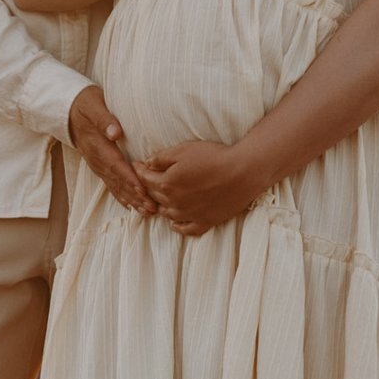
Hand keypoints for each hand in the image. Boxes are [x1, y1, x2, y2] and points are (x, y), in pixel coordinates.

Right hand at [68, 85, 155, 213]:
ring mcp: (97, 165)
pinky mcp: (98, 166)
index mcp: (97, 145)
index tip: (142, 190)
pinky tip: (131, 206)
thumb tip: (115, 133)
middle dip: (135, 195)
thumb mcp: (93, 105)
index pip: (116, 165)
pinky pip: (110, 184)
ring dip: (131, 200)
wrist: (67, 110)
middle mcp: (97, 159)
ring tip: (146, 211)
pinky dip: (121, 196)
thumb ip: (104, 119)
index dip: (129, 178)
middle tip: (151, 208)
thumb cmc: (84, 104)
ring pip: (115, 186)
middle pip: (118, 180)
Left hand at [136, 139, 260, 236]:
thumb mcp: (184, 150)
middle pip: (154, 197)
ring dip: (161, 206)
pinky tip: (176, 221)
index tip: (136, 165)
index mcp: (166, 184)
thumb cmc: (214, 157)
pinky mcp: (205, 222)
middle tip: (146, 181)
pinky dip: (178, 225)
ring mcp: (189, 215)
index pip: (145, 179)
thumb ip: (161, 158)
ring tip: (161, 199)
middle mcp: (174, 203)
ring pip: (167, 214)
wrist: (243, 173)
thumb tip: (146, 163)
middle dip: (147, 187)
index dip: (139, 170)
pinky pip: (186, 229)